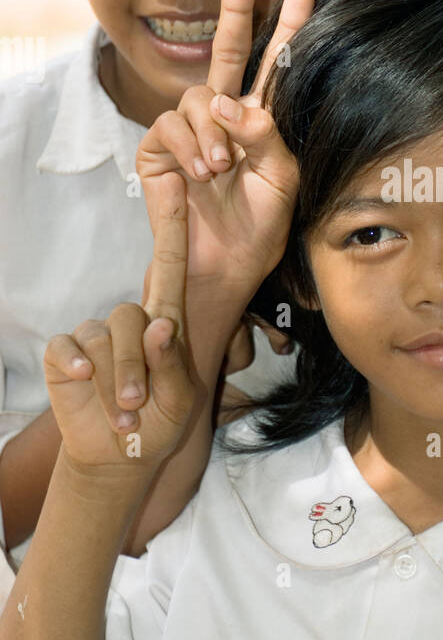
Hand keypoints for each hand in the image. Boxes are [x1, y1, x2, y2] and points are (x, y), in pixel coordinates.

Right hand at [43, 174, 195, 468]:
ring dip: (114, 384)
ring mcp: (95, 335)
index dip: (172, 226)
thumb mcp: (179, 400)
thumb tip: (159, 324)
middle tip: (138, 408)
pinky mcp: (66, 353)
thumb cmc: (159, 422)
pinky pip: (70, 349)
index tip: (179, 184)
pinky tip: (85, 384)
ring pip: (103, 340)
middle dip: (135, 368)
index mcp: (164, 320)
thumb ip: (171, 363)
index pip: (170, 265)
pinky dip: (78, 369)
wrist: (119, 455)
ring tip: (124, 416)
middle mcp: (129, 320)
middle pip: (130, 316)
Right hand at [136, 0, 308, 298]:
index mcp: (260, 119)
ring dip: (214, 132)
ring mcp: (189, 131)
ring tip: (222, 167)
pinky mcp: (158, 149)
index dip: (288, 28)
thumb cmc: (258, 225)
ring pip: (198, 99)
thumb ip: (269, 137)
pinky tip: (201, 174)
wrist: (225, 265)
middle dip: (234, 9)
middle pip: (226, 51)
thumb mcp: (282, 180)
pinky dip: (191, 149)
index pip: (275, 65)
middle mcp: (224, 116)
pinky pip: (172, 128)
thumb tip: (232, 105)